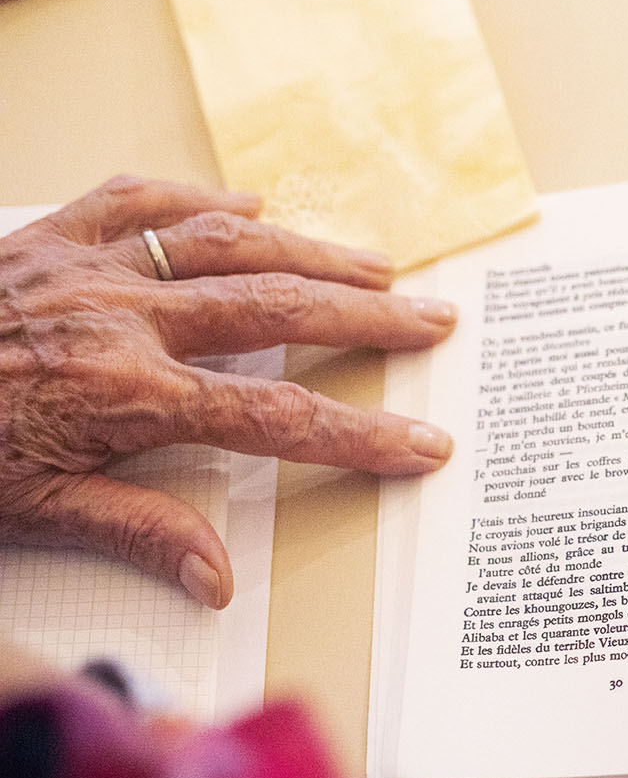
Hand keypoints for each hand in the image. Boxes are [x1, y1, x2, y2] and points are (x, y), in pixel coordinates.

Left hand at [0, 176, 458, 607]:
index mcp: (128, 398)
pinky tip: (252, 203)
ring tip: (380, 262)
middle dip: (371, 317)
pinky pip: (144, 200)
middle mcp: (126, 321)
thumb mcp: (29, 511)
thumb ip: (135, 533)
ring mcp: (92, 267)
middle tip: (436, 319)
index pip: (279, 421)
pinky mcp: (54, 234)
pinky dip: (205, 199)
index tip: (424, 443)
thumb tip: (218, 578)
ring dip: (315, 252)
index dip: (363, 435)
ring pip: (230, 244)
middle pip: (280, 313)